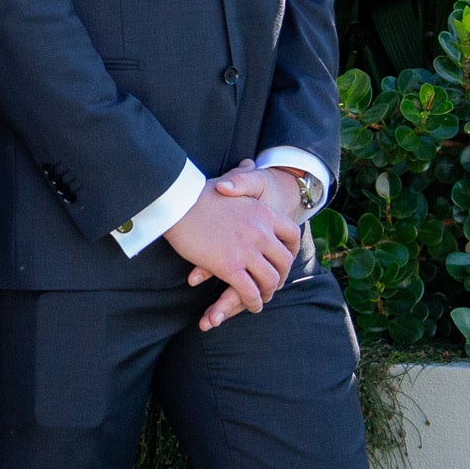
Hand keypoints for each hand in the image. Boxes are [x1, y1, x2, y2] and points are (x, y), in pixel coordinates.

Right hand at [197, 163, 312, 329]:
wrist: (177, 203)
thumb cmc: (197, 193)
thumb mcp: (228, 181)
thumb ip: (242, 177)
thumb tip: (248, 163)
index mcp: (264, 213)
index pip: (292, 235)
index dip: (291, 251)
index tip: (284, 259)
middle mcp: (261, 233)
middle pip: (284, 261)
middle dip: (280, 275)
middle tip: (272, 283)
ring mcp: (246, 251)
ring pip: (270, 280)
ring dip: (268, 292)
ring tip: (262, 298)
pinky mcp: (229, 267)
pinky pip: (249, 291)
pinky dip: (254, 302)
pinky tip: (252, 305)